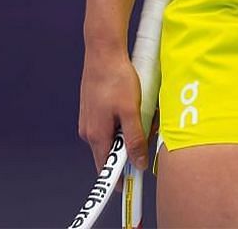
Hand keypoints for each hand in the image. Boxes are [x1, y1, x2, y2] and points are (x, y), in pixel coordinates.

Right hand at [78, 47, 152, 171]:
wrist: (103, 51)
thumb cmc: (115, 78)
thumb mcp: (131, 111)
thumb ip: (134, 140)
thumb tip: (137, 163)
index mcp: (96, 135)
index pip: (106, 169)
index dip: (120, 180)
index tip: (132, 187)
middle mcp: (88, 131)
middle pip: (111, 153)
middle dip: (130, 149)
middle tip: (148, 134)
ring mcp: (89, 119)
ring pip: (112, 137)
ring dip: (128, 133)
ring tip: (143, 115)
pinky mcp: (92, 109)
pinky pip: (110, 125)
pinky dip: (123, 122)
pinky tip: (133, 107)